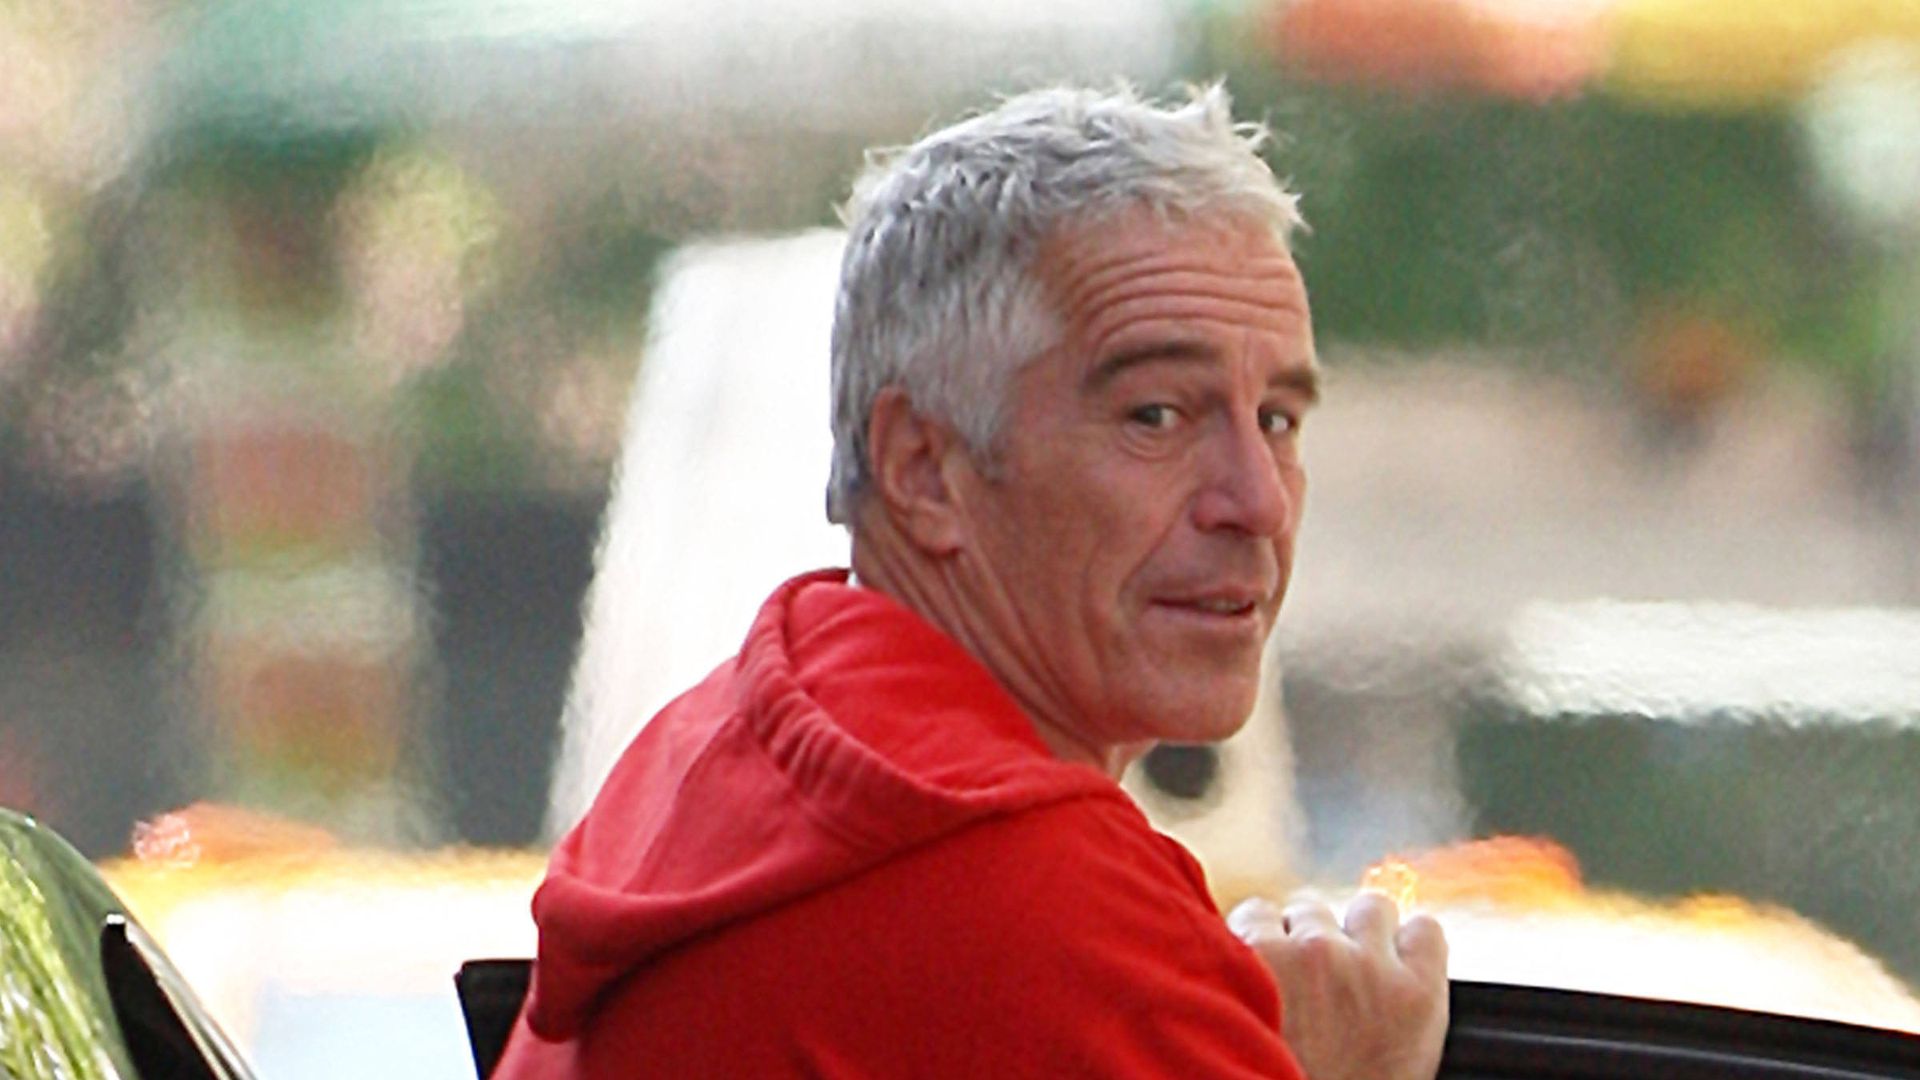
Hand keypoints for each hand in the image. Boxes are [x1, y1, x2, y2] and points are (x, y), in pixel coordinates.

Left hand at [1229, 891, 1447, 1079]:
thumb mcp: (1394, 1069)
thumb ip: (1397, 1017)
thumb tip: (1385, 990)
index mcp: (1417, 1002)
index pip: (1424, 932)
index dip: (1396, 943)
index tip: (1377, 957)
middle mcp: (1372, 965)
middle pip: (1371, 909)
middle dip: (1349, 933)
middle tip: (1320, 974)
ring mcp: (1315, 951)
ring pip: (1308, 910)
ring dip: (1294, 937)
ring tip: (1274, 987)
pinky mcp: (1260, 945)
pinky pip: (1256, 912)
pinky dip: (1245, 937)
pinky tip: (1238, 977)